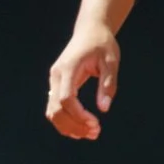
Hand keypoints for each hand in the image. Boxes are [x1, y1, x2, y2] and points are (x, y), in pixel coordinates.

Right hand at [45, 19, 121, 140]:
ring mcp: (54, 81)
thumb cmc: (102, 44)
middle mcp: (56, 76)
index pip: (66, 99)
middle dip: (74, 125)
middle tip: (95, 132)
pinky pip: (55, 108)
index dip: (79, 115)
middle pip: (56, 109)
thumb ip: (107, 84)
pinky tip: (81, 127)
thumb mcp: (111, 61)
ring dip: (69, 126)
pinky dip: (65, 121)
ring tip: (91, 133)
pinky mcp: (57, 85)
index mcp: (68, 68)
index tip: (96, 123)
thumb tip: (104, 108)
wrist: (90, 30)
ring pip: (52, 111)